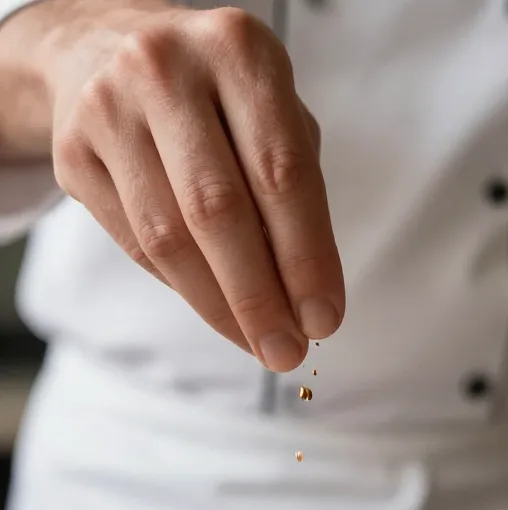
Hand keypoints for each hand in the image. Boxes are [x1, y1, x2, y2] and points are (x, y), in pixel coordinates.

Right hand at [45, 3, 343, 370]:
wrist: (104, 52)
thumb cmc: (214, 97)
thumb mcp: (268, 111)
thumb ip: (293, 189)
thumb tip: (306, 299)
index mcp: (236, 48)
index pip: (281, 172)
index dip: (306, 257)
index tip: (324, 319)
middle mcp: (165, 67)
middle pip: (217, 210)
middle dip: (259, 297)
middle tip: (288, 352)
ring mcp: (109, 107)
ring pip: (168, 237)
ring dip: (219, 307)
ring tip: (257, 344)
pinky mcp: (72, 151)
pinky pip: (135, 244)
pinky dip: (182, 288)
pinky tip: (215, 309)